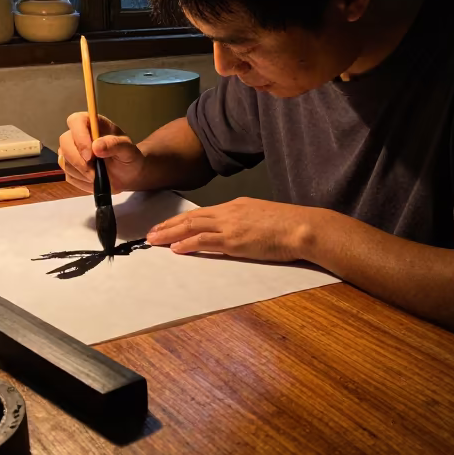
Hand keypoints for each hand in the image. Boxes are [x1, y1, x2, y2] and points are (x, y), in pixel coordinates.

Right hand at [58, 112, 145, 193]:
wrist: (127, 175)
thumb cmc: (128, 157)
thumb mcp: (128, 150)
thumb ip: (115, 145)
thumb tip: (96, 146)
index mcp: (92, 124)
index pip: (76, 121)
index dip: (79, 137)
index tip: (90, 155)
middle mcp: (78, 135)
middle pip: (64, 142)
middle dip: (78, 161)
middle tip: (94, 173)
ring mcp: (71, 151)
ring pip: (64, 160)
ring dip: (82, 173)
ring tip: (100, 176)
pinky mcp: (69, 167)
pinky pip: (68, 175)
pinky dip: (81, 181)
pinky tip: (95, 180)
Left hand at [146, 197, 317, 262]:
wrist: (303, 227)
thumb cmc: (289, 225)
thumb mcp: (263, 217)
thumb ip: (246, 222)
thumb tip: (237, 232)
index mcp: (236, 206)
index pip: (202, 213)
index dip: (181, 220)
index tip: (166, 225)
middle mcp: (230, 212)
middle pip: (191, 218)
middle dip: (168, 225)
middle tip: (150, 233)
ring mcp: (231, 226)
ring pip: (193, 227)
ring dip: (171, 234)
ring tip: (154, 240)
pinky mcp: (236, 241)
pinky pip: (206, 241)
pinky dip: (188, 244)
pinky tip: (176, 248)